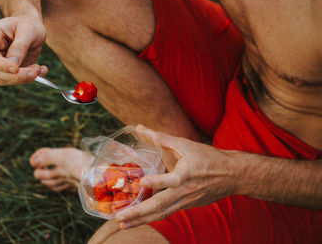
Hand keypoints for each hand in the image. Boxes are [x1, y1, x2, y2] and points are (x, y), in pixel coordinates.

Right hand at [0, 16, 47, 84]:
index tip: (16, 69)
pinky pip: (14, 80)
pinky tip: (42, 71)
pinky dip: (28, 79)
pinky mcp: (7, 71)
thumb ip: (20, 46)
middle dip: (16, 76)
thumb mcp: (28, 29)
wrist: (32, 29)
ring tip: (39, 70)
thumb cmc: (29, 24)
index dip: (0, 64)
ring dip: (23, 78)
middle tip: (35, 73)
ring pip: (4, 79)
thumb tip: (14, 65)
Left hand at [115, 125, 236, 228]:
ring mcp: (186, 201)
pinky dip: (152, 217)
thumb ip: (161, 137)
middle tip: (119, 218)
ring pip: (162, 213)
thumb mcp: (185, 144)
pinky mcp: (187, 205)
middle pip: (160, 205)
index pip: (171, 180)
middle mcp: (185, 191)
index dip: (157, 182)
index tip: (142, 182)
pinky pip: (167, 212)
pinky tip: (139, 219)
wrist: (232, 175)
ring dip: (141, 220)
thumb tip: (139, 127)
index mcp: (187, 174)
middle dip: (138, 213)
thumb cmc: (208, 157)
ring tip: (123, 224)